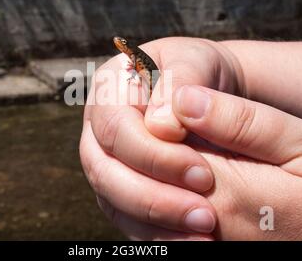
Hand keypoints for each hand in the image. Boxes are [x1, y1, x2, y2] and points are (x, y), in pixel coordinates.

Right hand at [79, 37, 243, 239]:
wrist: (204, 88)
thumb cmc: (197, 71)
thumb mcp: (193, 60)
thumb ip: (178, 81)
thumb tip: (161, 126)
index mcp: (107, 91)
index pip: (115, 129)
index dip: (154, 155)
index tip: (202, 172)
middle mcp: (97, 128)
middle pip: (105, 170)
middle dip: (153, 196)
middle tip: (204, 213)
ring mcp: (105, 159)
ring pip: (112, 199)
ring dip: (155, 220)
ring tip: (203, 231)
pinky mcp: (119, 186)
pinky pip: (125, 217)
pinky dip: (156, 234)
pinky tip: (190, 239)